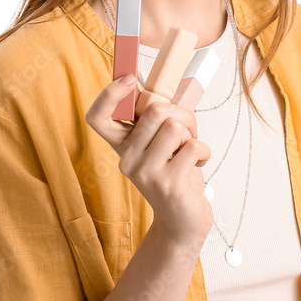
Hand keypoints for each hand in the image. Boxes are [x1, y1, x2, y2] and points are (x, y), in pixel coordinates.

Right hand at [85, 76, 213, 243]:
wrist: (183, 220)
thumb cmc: (176, 173)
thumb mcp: (160, 144)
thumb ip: (156, 120)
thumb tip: (156, 87)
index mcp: (123, 146)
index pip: (97, 117)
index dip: (108, 95)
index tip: (128, 80)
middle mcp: (127, 159)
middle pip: (155, 111)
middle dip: (182, 114)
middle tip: (187, 131)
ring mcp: (145, 173)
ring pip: (175, 127)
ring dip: (192, 135)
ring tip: (189, 152)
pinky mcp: (167, 184)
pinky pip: (192, 147)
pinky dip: (203, 151)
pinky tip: (197, 164)